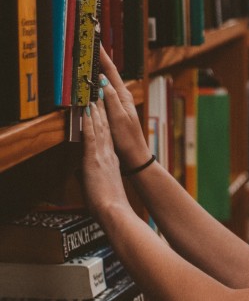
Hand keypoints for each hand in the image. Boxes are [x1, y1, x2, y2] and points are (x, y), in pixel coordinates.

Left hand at [81, 101, 130, 216]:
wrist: (113, 210)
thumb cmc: (108, 204)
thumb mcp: (97, 186)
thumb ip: (87, 177)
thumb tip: (78, 174)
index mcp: (111, 161)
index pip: (107, 137)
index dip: (104, 122)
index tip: (102, 110)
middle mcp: (108, 154)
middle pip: (105, 128)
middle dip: (102, 110)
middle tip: (100, 95)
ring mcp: (102, 155)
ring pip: (100, 127)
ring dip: (97, 111)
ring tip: (95, 96)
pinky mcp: (94, 158)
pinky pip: (92, 135)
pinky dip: (90, 121)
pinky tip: (88, 111)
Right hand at [98, 46, 151, 169]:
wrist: (134, 155)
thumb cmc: (127, 139)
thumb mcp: (118, 118)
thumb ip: (111, 99)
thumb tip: (102, 80)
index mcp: (124, 96)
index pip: (111, 71)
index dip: (103, 56)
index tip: (96, 42)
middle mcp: (122, 96)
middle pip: (109, 73)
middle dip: (100, 59)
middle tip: (90, 45)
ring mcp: (119, 103)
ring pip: (106, 82)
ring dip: (98, 70)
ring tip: (89, 57)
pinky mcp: (114, 110)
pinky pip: (104, 92)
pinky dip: (97, 84)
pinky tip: (92, 82)